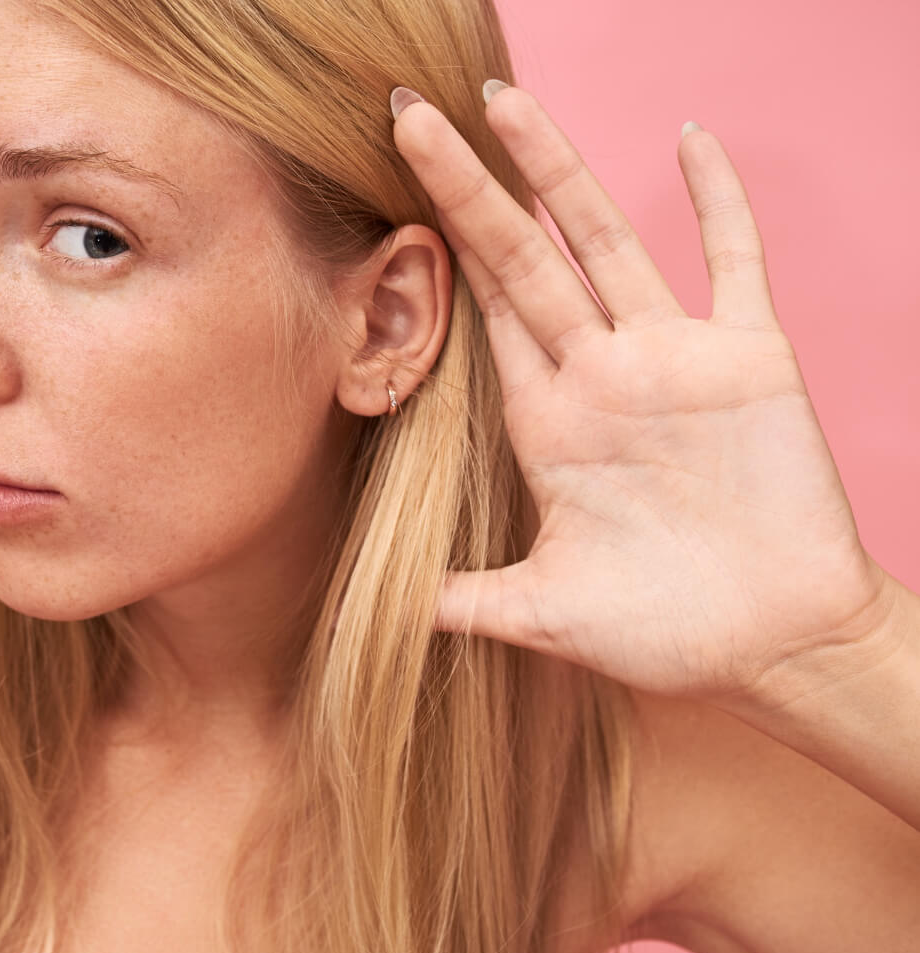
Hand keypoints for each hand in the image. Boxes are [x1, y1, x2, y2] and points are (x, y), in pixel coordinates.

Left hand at [392, 82, 889, 703]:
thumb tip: (380, 616)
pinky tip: (692, 138)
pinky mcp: (749, 357)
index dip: (432, 252)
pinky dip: (718, 199)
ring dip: (557, 170)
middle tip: (407, 112)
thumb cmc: (665, 633)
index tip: (383, 194)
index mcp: (546, 421)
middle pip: (519, 257)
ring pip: (604, 239)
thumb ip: (463, 600)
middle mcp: (599, 373)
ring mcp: (671, 357)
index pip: (477, 313)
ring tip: (503, 102)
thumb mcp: (542, 614)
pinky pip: (734, 258)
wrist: (778, 646)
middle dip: (466, 187)